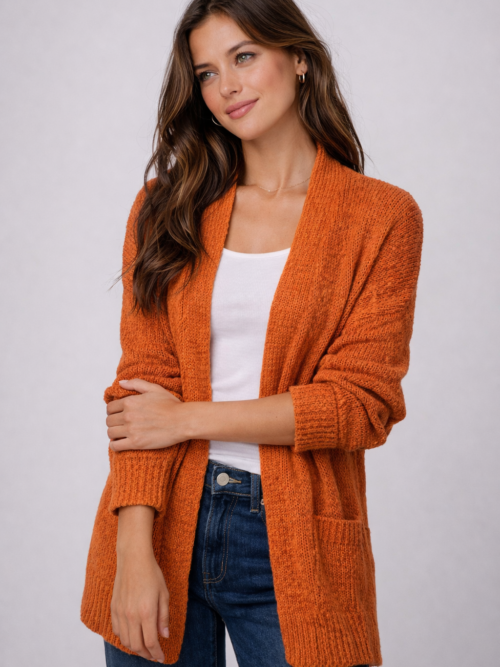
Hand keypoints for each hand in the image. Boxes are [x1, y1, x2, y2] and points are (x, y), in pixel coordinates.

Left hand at [106, 378, 184, 451]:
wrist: (182, 421)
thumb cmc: (171, 405)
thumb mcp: (154, 388)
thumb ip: (136, 384)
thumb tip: (121, 383)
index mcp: (130, 402)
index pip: (110, 408)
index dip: (113, 411)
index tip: (118, 414)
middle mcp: (128, 415)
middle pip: (109, 421)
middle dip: (113, 422)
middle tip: (120, 424)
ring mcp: (131, 430)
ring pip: (110, 433)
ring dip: (113, 434)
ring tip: (120, 434)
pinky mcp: (136, 443)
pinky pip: (116, 446)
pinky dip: (115, 445)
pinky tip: (120, 443)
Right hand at [111, 507, 168, 661]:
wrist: (133, 559)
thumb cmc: (151, 574)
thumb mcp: (164, 594)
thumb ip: (164, 617)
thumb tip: (164, 636)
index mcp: (146, 612)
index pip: (151, 642)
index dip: (157, 653)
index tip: (162, 658)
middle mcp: (131, 615)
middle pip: (137, 646)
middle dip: (146, 654)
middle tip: (154, 655)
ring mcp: (120, 612)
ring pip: (125, 640)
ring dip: (135, 648)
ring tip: (144, 648)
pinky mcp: (113, 608)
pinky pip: (117, 630)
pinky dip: (124, 638)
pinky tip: (132, 636)